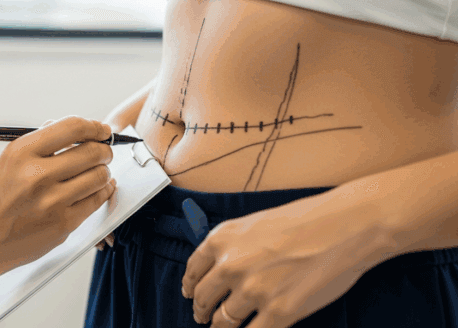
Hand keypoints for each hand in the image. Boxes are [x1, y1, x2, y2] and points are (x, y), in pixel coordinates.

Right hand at [0, 116, 116, 306]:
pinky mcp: (63, 225)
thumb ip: (41, 144)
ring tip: (97, 172)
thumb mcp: (8, 162)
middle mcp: (37, 175)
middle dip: (103, 150)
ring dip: (103, 171)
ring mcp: (52, 202)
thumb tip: (76, 131)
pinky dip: (102, 191)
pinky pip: (96, 201)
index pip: (72, 128)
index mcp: (22, 153)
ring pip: (99, 176)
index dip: (94, 127)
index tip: (102, 130)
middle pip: (91, 152)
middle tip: (103, 152)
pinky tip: (98, 188)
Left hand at [181, 195, 391, 326]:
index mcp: (222, 240)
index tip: (190, 293)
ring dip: (220, 327)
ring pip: (223, 321)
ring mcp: (254, 291)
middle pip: (203, 299)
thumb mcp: (254, 223)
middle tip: (203, 316)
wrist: (345, 226)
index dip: (190, 286)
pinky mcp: (279, 313)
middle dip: (201, 310)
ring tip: (222, 327)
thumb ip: (232, 246)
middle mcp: (231, 265)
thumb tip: (219, 268)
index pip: (192, 271)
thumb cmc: (306, 220)